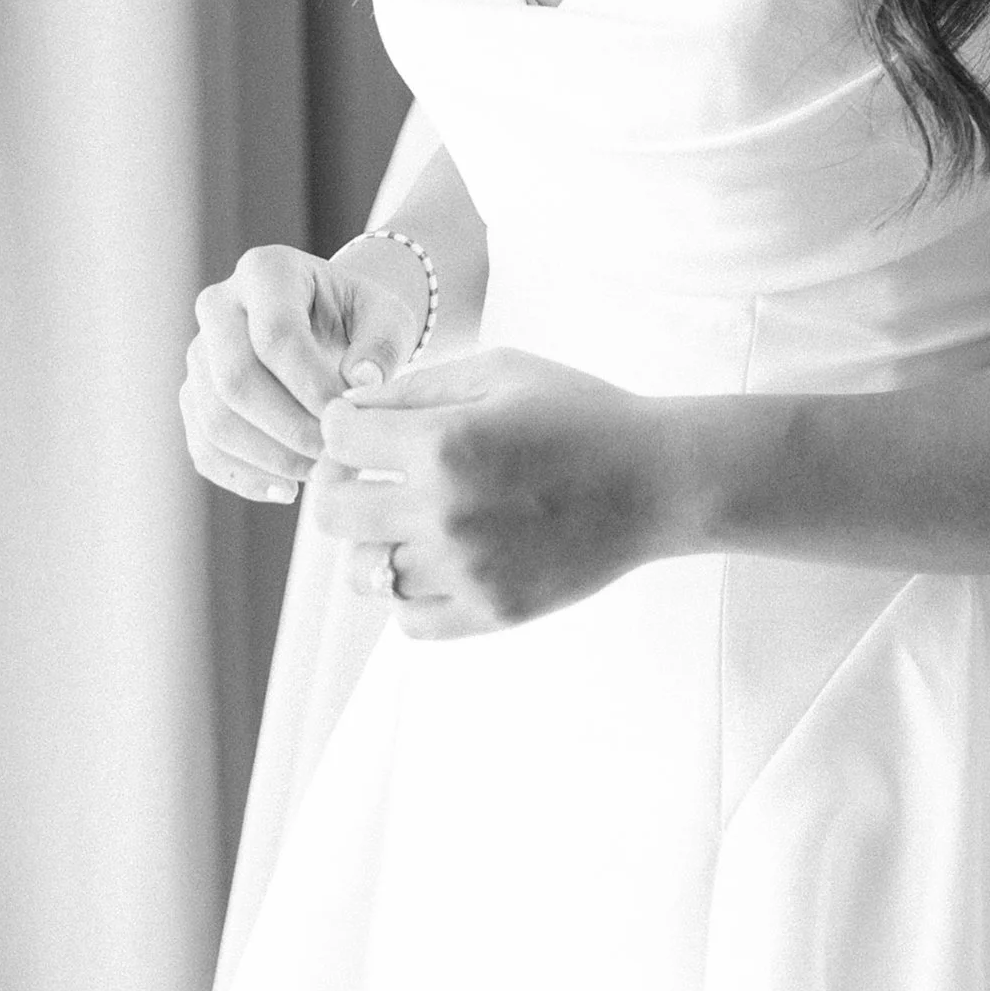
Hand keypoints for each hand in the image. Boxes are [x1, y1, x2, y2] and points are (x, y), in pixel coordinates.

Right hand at [180, 242, 426, 503]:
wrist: (334, 327)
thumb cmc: (363, 319)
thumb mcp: (388, 318)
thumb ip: (383, 344)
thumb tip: (361, 382)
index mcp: (265, 270)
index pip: (275, 335)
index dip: (310, 385)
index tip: (346, 418)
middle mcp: (218, 306)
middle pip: (234, 379)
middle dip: (287, 427)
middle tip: (332, 456)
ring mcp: (199, 354)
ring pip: (215, 418)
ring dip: (268, 457)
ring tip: (318, 474)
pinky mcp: (193, 397)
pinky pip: (204, 447)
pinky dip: (244, 477)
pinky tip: (287, 491)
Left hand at [314, 348, 682, 638]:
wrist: (658, 482)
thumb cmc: (582, 414)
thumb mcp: (504, 370)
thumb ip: (419, 386)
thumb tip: (349, 410)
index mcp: (444, 442)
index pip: (338, 438)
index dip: (343, 425)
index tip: (363, 428)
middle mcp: (443, 512)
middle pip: (331, 513)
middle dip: (339, 483)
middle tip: (368, 475)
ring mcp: (465, 570)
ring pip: (364, 571)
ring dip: (377, 541)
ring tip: (413, 519)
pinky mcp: (488, 613)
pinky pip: (406, 619)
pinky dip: (410, 592)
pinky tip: (439, 559)